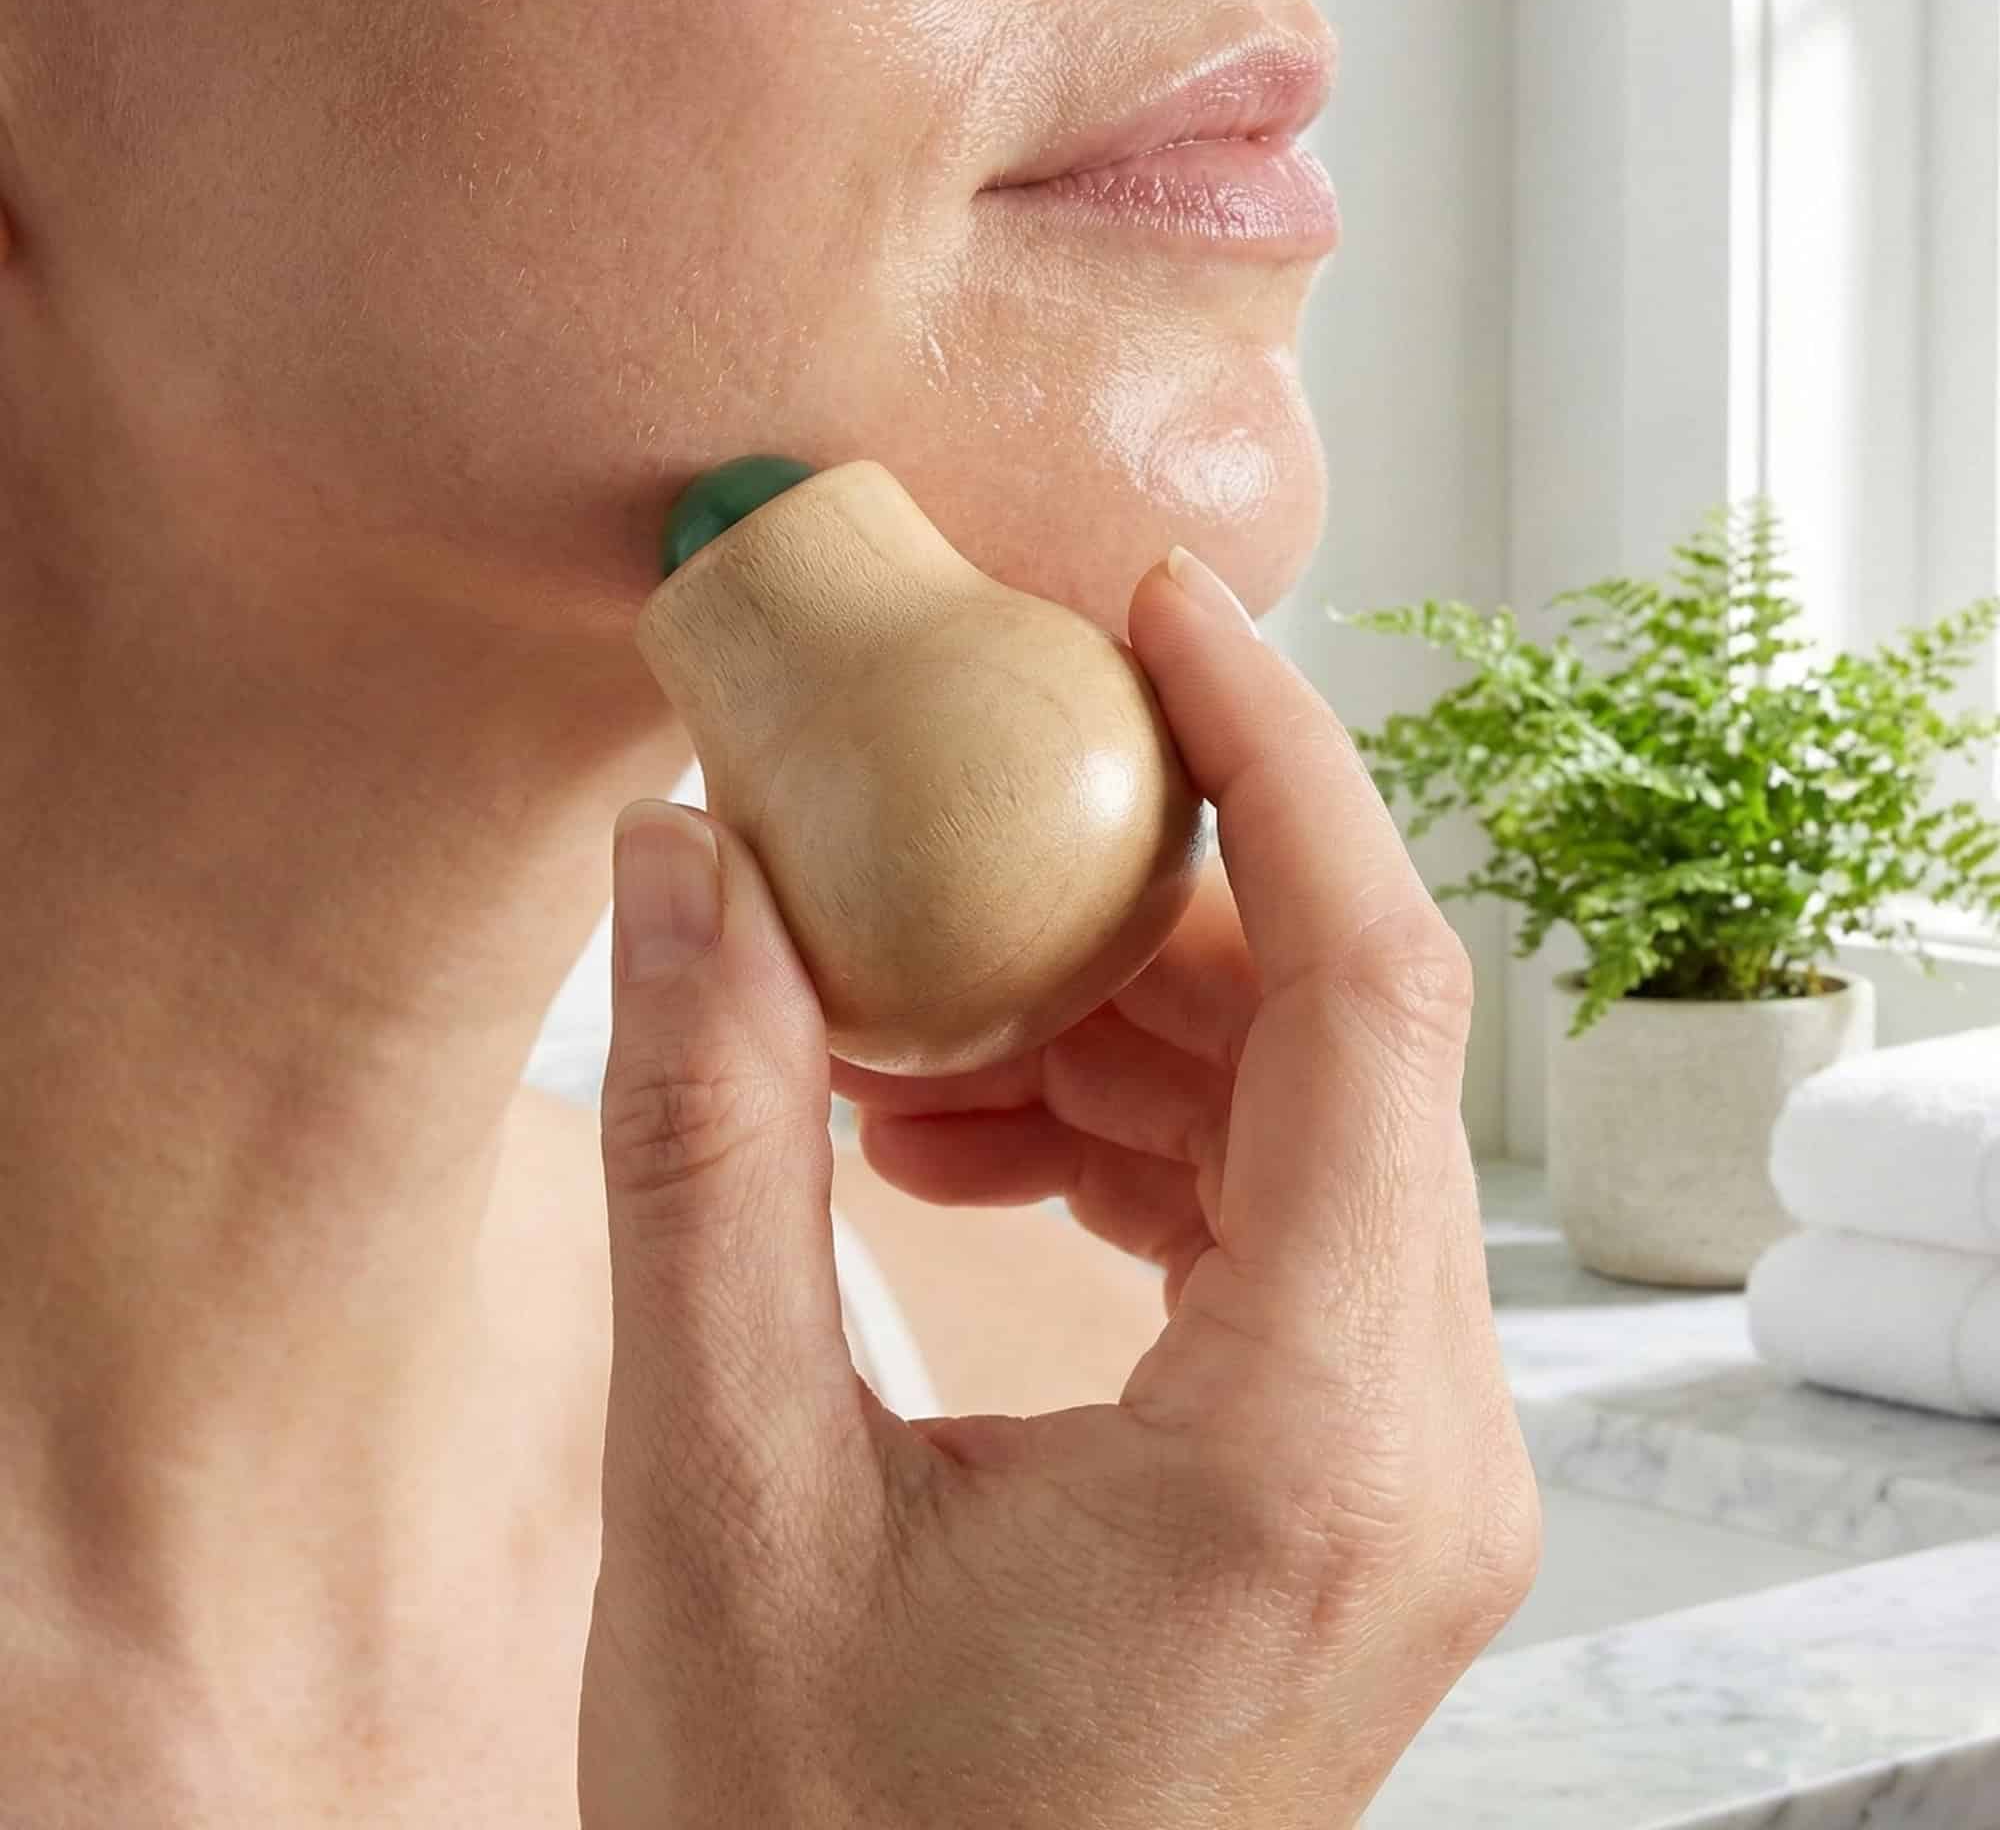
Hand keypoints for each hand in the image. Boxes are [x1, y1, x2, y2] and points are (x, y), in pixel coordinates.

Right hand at [579, 548, 1539, 1829]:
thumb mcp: (720, 1496)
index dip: (1277, 759)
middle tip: (941, 829)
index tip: (1160, 615)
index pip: (1373, 992)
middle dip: (1132, 904)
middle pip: (1333, 1041)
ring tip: (891, 1022)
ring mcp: (1405, 1474)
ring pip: (1301, 1126)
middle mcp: (1423, 1449)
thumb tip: (683, 867)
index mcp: (1315, 1440)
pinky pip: (1272, 1227)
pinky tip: (951, 1135)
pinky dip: (1124, 1139)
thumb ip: (703, 1151)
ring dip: (1108, 1029)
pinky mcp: (1346, 1486)